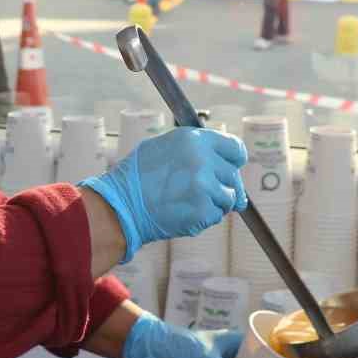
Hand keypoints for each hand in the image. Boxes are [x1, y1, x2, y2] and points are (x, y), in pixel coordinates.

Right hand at [79, 128, 247, 263]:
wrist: (121, 206)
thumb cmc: (138, 176)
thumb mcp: (165, 146)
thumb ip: (197, 150)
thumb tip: (227, 164)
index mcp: (194, 139)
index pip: (236, 148)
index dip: (233, 161)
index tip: (229, 169)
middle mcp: (203, 159)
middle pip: (233, 175)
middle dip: (222, 185)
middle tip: (201, 192)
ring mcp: (204, 186)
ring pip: (229, 197)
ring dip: (215, 203)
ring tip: (189, 201)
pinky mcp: (203, 210)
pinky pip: (216, 215)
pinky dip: (205, 218)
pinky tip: (184, 212)